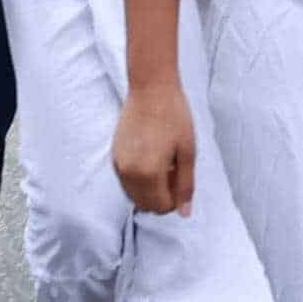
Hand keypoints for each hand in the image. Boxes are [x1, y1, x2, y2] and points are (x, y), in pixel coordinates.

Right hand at [111, 79, 196, 216]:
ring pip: (134, 195)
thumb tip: (184, 214)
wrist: (151, 88)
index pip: (161, 207)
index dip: (175, 200)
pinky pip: (126, 180)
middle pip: (145, 205)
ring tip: (164, 163)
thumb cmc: (174, 116)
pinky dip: (139, 179)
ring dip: (150, 189)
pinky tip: (151, 157)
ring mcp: (119, 164)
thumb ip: (185, 185)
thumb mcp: (188, 152)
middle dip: (162, 197)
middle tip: (174, 172)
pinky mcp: (114, 155)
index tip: (181, 179)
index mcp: (149, 173)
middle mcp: (129, 173)